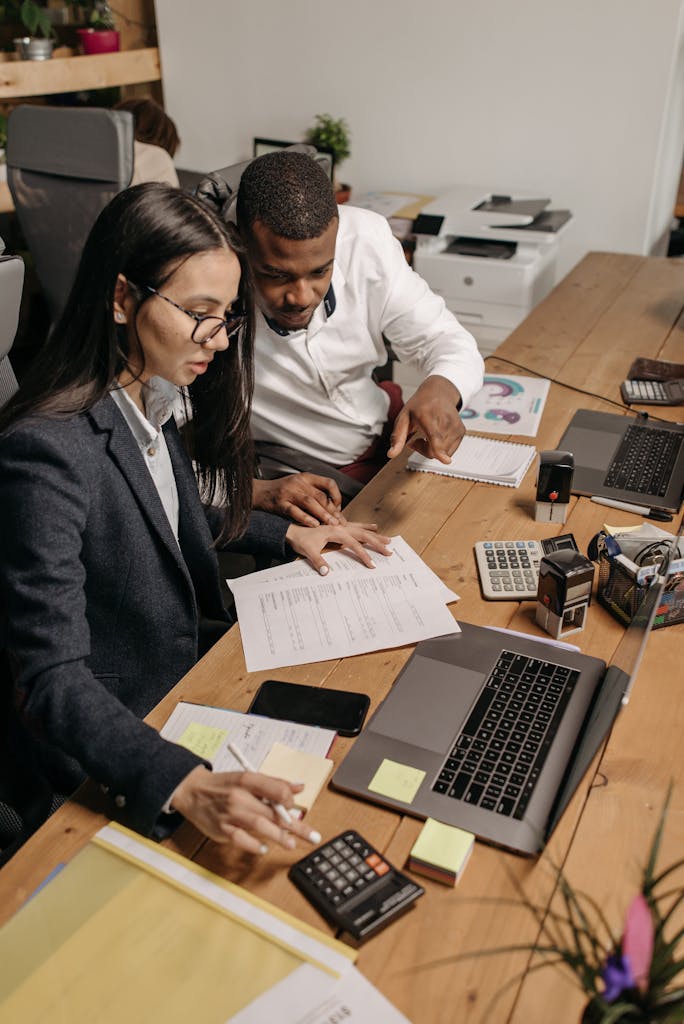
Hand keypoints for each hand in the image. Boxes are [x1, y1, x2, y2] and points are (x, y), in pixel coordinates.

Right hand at [170, 765, 319, 852]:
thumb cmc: (223, 786)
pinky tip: (263, 848)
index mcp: (248, 780)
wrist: (192, 791)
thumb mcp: (247, 778)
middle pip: (273, 812)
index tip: (296, 807)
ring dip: (278, 836)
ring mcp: (230, 814)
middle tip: (311, 836)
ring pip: (260, 825)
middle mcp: (239, 796)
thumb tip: (299, 787)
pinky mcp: (222, 829)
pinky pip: (242, 840)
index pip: (276, 789)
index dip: (290, 800)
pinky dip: (254, 845)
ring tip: (291, 843)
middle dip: (294, 825)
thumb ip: (274, 784)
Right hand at [253, 474, 345, 526]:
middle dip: (332, 511)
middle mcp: (299, 483)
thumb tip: (333, 508)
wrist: (259, 492)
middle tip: (339, 522)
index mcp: (306, 477)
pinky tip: (314, 525)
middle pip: (320, 496)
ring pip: (310, 503)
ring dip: (323, 515)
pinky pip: (295, 511)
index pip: (328, 483)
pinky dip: (306, 518)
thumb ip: (314, 492)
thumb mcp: (299, 485)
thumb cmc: (282, 491)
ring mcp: (289, 493)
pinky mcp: (280, 503)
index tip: (338, 508)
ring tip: (331, 524)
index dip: (337, 496)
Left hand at [286, 522, 391, 574]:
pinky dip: (364, 528)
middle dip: (377, 542)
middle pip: (363, 534)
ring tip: (386, 537)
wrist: (291, 530)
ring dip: (374, 534)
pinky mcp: (337, 526)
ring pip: (361, 529)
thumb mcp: (308, 551)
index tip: (372, 565)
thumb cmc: (300, 540)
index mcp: (335, 531)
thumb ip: (318, 562)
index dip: (364, 555)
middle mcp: (340, 526)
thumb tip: (327, 573)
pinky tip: (370, 528)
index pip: (354, 544)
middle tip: (389, 550)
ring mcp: (339, 526)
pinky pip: (355, 526)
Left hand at [387, 375, 464, 464]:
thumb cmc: (420, 405)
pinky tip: (437, 436)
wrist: (439, 392)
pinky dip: (442, 448)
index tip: (445, 461)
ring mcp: (455, 425)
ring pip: (443, 453)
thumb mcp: (403, 418)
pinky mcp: (461, 431)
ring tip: (428, 435)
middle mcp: (445, 420)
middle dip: (424, 449)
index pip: (435, 437)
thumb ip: (397, 437)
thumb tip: (391, 454)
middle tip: (417, 438)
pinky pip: (450, 451)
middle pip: (435, 450)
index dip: (438, 450)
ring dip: (433, 449)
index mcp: (428, 415)